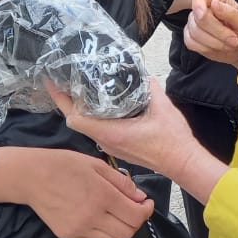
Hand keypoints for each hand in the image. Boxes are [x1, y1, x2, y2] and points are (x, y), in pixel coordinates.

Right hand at [0, 146, 151, 237]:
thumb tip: (140, 198)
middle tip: (132, 208)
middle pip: (127, 232)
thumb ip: (122, 182)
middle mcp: (92, 217)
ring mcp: (79, 229)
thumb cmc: (65, 165)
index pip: (136, 215)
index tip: (146, 203)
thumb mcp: (97, 165)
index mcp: (102, 196)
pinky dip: (102, 233)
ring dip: (119, 229)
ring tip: (114, 213)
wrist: (32, 177)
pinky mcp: (68, 236)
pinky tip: (97, 218)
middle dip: (135, 221)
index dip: (147, 211)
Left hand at [54, 78, 228, 203]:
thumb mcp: (162, 107)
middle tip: (65, 81)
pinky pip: (100, 131)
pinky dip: (94, 118)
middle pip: (78, 122)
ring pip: (88, 127)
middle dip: (69, 102)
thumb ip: (150, 88)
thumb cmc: (172, 140)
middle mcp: (107, 142)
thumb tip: (143, 74)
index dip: (62, 100)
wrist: (183, 163)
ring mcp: (112, 147)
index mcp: (111, 132)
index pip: (76, 118)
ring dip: (82, 110)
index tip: (54, 84)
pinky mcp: (119, 148)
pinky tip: (101, 105)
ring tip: (80, 89)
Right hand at [185, 0, 237, 68]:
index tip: (203, 14)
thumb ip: (230, 12)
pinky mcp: (190, 36)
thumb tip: (214, 4)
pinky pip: (191, 42)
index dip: (198, 4)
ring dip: (214, 42)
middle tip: (233, 40)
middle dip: (218, 32)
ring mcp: (194, 22)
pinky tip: (217, 48)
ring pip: (195, 32)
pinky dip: (206, 48)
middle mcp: (202, 7)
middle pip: (199, 18)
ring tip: (229, 45)